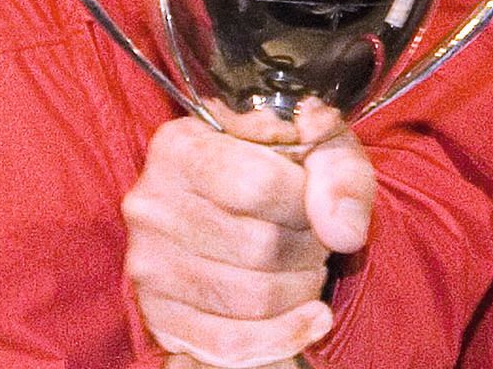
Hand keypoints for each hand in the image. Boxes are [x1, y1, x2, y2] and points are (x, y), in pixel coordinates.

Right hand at [124, 100, 374, 368]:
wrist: (236, 206)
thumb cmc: (281, 170)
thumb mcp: (319, 148)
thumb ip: (339, 175)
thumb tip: (343, 233)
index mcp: (182, 146)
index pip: (259, 185)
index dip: (306, 203)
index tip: (315, 203)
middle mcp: (152, 203)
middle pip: (259, 247)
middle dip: (309, 251)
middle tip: (315, 241)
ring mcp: (149, 264)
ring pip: (252, 300)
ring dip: (301, 291)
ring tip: (305, 269)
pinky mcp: (159, 316)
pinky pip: (230, 345)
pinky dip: (283, 337)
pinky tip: (310, 319)